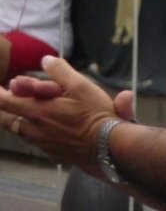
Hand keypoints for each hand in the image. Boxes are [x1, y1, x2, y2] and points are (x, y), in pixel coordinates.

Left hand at [0, 56, 117, 171]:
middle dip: (6, 107)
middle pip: (6, 119)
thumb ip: (60, 71)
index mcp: (37, 111)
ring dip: (19, 119)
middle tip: (11, 97)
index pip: (3, 102)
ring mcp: (41, 143)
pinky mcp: (52, 153)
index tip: (2, 86)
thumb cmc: (94, 113)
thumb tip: (45, 60)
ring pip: (20, 130)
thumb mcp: (81, 85)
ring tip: (27, 111)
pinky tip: (46, 127)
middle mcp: (33, 130)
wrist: (107, 146)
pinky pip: (34, 141)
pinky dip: (32, 131)